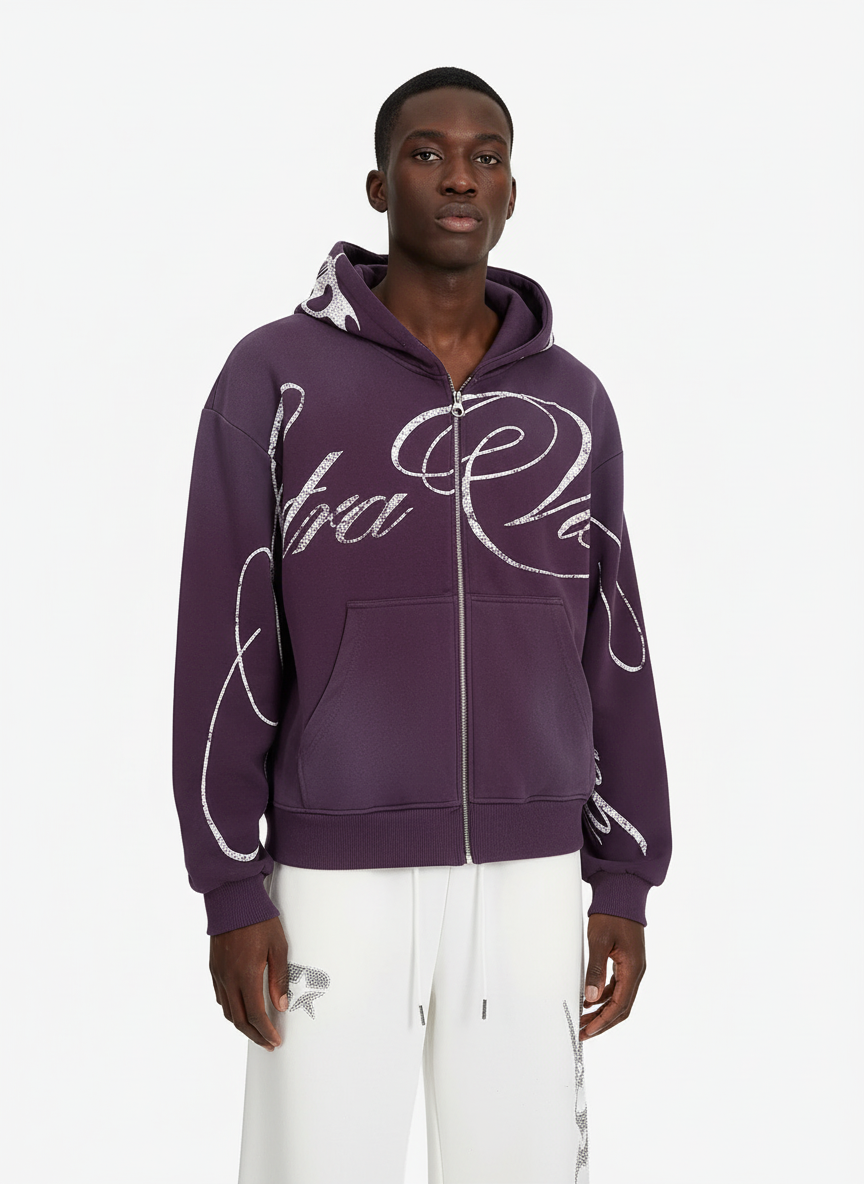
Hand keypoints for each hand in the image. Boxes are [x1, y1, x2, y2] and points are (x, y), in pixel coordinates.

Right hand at [209, 916, 290, 1050]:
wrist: (233, 900)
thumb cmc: (259, 920)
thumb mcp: (278, 947)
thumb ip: (279, 977)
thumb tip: (281, 1005)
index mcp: (246, 975)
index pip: (256, 1015)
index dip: (266, 1032)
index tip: (275, 1040)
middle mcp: (229, 979)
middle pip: (240, 1020)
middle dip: (255, 1035)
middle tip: (267, 1043)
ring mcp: (219, 974)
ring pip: (228, 1011)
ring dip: (242, 1025)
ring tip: (256, 1030)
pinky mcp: (214, 967)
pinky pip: (220, 996)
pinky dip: (231, 1009)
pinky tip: (241, 1008)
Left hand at [579, 912, 645, 1040]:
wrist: (622, 894)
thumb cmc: (612, 915)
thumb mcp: (599, 942)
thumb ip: (595, 971)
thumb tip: (590, 998)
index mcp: (633, 969)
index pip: (619, 1005)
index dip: (603, 1021)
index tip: (588, 1031)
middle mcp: (636, 971)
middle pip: (621, 1007)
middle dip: (603, 1022)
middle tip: (583, 1032)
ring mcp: (632, 967)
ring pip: (619, 998)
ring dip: (602, 1011)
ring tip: (583, 1019)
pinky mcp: (626, 962)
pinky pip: (616, 986)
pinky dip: (603, 996)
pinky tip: (589, 1000)